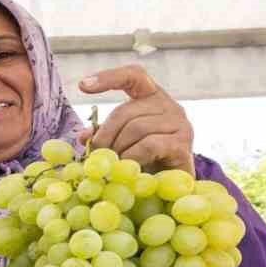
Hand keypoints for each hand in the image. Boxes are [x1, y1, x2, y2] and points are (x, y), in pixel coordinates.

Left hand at [77, 66, 194, 174]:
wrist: (169, 190)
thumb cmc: (143, 164)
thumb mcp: (119, 145)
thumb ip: (103, 136)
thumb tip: (83, 136)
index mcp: (151, 98)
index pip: (133, 76)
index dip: (109, 77)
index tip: (83, 86)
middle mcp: (169, 105)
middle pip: (125, 111)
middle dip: (105, 136)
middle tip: (97, 155)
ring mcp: (179, 123)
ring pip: (135, 128)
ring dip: (118, 151)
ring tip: (115, 166)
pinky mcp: (182, 143)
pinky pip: (148, 145)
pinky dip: (132, 158)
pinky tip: (129, 170)